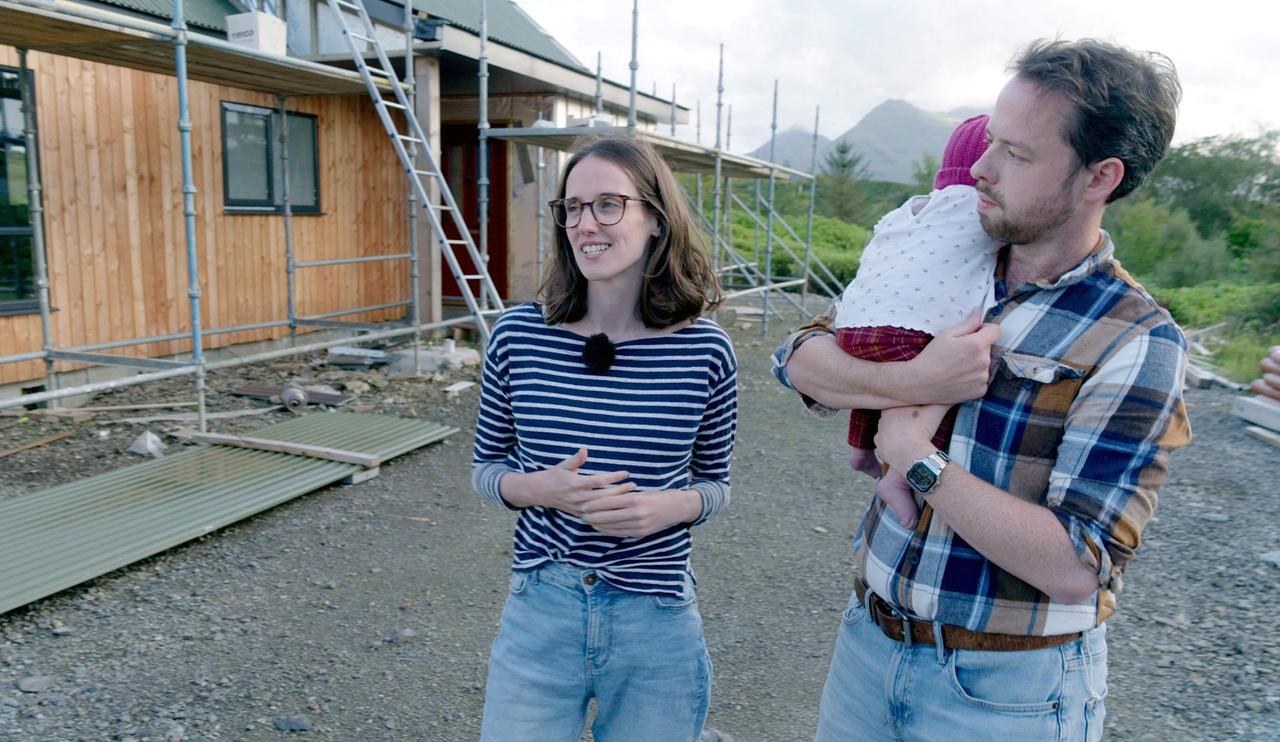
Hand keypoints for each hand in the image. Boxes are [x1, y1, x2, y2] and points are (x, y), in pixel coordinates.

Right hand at [500, 448, 634, 511]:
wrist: (539, 493)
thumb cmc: (553, 476)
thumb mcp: (563, 465)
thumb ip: (576, 459)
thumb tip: (585, 450)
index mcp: (576, 483)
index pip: (599, 480)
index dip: (614, 477)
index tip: (626, 473)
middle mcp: (579, 497)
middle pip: (604, 495)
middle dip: (621, 491)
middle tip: (634, 485)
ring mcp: (579, 507)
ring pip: (602, 506)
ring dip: (617, 501)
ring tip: (631, 495)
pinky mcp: (579, 514)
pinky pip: (596, 515)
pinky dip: (608, 513)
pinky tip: (619, 510)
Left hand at [582, 488, 701, 538]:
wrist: (674, 508)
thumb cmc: (655, 496)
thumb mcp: (639, 492)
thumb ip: (622, 496)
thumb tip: (601, 500)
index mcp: (634, 499)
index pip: (609, 503)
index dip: (594, 505)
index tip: (583, 506)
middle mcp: (636, 513)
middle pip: (608, 517)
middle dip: (592, 517)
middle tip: (581, 515)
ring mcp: (638, 525)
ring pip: (612, 527)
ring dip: (598, 525)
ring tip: (589, 522)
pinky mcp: (640, 533)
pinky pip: (620, 533)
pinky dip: (608, 531)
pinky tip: (601, 528)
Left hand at [874, 404, 950, 473]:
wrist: (911, 453)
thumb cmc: (922, 429)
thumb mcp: (936, 410)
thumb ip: (944, 399)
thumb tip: (954, 390)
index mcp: (891, 407)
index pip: (897, 401)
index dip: (906, 405)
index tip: (916, 409)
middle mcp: (882, 419)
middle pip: (892, 415)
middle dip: (901, 417)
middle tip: (914, 421)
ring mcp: (879, 433)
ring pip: (888, 428)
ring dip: (897, 430)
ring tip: (910, 433)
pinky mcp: (879, 446)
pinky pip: (885, 442)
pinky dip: (893, 443)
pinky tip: (902, 443)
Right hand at [906, 310, 1000, 404]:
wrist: (921, 383)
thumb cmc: (931, 357)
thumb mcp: (946, 335)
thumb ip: (968, 323)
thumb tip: (979, 312)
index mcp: (976, 345)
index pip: (996, 331)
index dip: (986, 329)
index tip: (976, 333)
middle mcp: (984, 362)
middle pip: (989, 348)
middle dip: (978, 347)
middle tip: (958, 353)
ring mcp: (983, 378)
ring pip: (985, 364)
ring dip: (976, 363)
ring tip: (957, 367)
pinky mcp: (980, 391)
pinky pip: (982, 379)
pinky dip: (974, 378)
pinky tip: (959, 378)